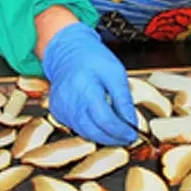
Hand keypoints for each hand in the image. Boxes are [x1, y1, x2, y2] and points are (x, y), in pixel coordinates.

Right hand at [41, 22, 137, 145]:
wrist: (68, 52)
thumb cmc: (91, 59)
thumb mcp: (116, 73)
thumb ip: (124, 100)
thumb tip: (131, 122)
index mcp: (86, 89)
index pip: (106, 121)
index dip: (121, 131)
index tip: (132, 134)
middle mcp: (70, 102)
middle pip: (94, 132)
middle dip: (113, 138)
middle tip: (126, 137)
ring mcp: (61, 109)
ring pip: (84, 133)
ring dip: (102, 136)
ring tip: (116, 132)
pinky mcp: (58, 112)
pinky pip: (76, 128)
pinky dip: (90, 130)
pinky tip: (100, 124)